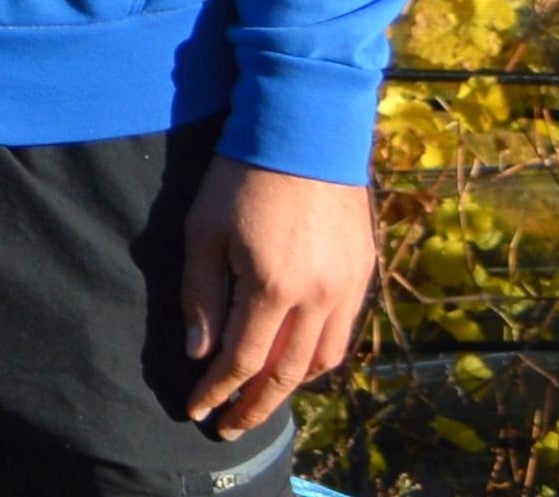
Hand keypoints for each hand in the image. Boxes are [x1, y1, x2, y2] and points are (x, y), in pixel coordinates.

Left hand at [179, 159, 370, 435]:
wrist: (304, 132)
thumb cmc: (240, 178)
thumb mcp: (202, 232)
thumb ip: (200, 296)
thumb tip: (201, 353)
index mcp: (273, 288)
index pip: (241, 361)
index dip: (216, 391)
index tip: (195, 410)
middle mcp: (318, 298)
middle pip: (286, 374)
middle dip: (254, 405)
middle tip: (228, 426)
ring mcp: (347, 288)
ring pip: (322, 361)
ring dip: (290, 388)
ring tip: (259, 399)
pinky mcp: (362, 274)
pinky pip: (343, 335)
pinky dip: (319, 359)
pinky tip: (296, 363)